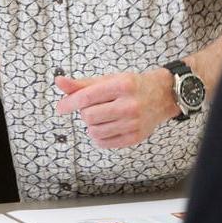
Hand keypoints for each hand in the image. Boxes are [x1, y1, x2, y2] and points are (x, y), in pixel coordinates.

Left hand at [54, 69, 176, 148]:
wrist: (163, 95)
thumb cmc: (132, 86)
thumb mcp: (109, 80)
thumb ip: (82, 84)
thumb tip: (59, 82)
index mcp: (122, 85)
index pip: (87, 97)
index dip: (69, 103)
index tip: (60, 108)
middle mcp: (130, 105)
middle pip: (89, 116)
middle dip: (85, 113)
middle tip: (94, 107)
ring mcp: (134, 123)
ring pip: (95, 131)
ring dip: (92, 125)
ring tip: (102, 117)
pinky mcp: (136, 137)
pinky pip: (104, 143)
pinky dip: (99, 136)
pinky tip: (107, 126)